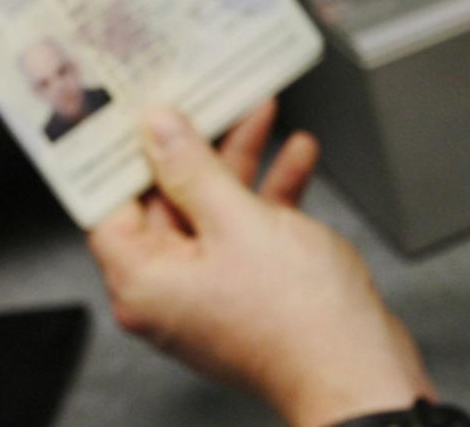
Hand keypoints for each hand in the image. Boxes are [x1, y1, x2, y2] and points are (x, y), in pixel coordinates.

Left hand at [88, 101, 434, 426]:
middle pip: (168, 202)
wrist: (359, 368)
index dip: (123, 156)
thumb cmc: (299, 317)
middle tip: (209, 101)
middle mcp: (169, 293)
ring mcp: (211, 294)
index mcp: (144, 282)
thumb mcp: (238, 220)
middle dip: (197, 148)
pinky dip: (269, 195)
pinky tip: (296, 158)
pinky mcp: (250, 292)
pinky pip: (247, 232)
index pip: (110, 206)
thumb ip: (194, 170)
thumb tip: (159, 132)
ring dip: (242, 164)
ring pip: (214, 211)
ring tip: (262, 115)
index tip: (137, 113)